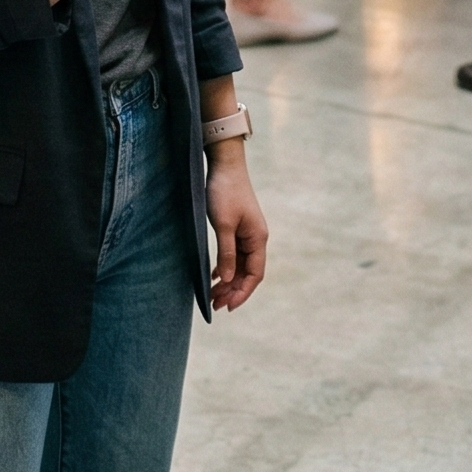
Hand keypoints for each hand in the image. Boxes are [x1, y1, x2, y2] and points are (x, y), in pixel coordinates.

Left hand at [205, 149, 268, 310]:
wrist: (225, 164)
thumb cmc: (225, 192)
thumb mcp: (224, 224)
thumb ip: (227, 253)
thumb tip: (229, 280)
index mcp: (258, 238)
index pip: (255, 274)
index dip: (243, 293)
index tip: (228, 307)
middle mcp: (256, 238)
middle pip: (248, 272)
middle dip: (233, 291)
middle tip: (216, 305)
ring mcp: (247, 233)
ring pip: (240, 265)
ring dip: (228, 281)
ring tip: (213, 296)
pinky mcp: (238, 227)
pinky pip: (234, 254)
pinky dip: (225, 267)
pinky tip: (215, 276)